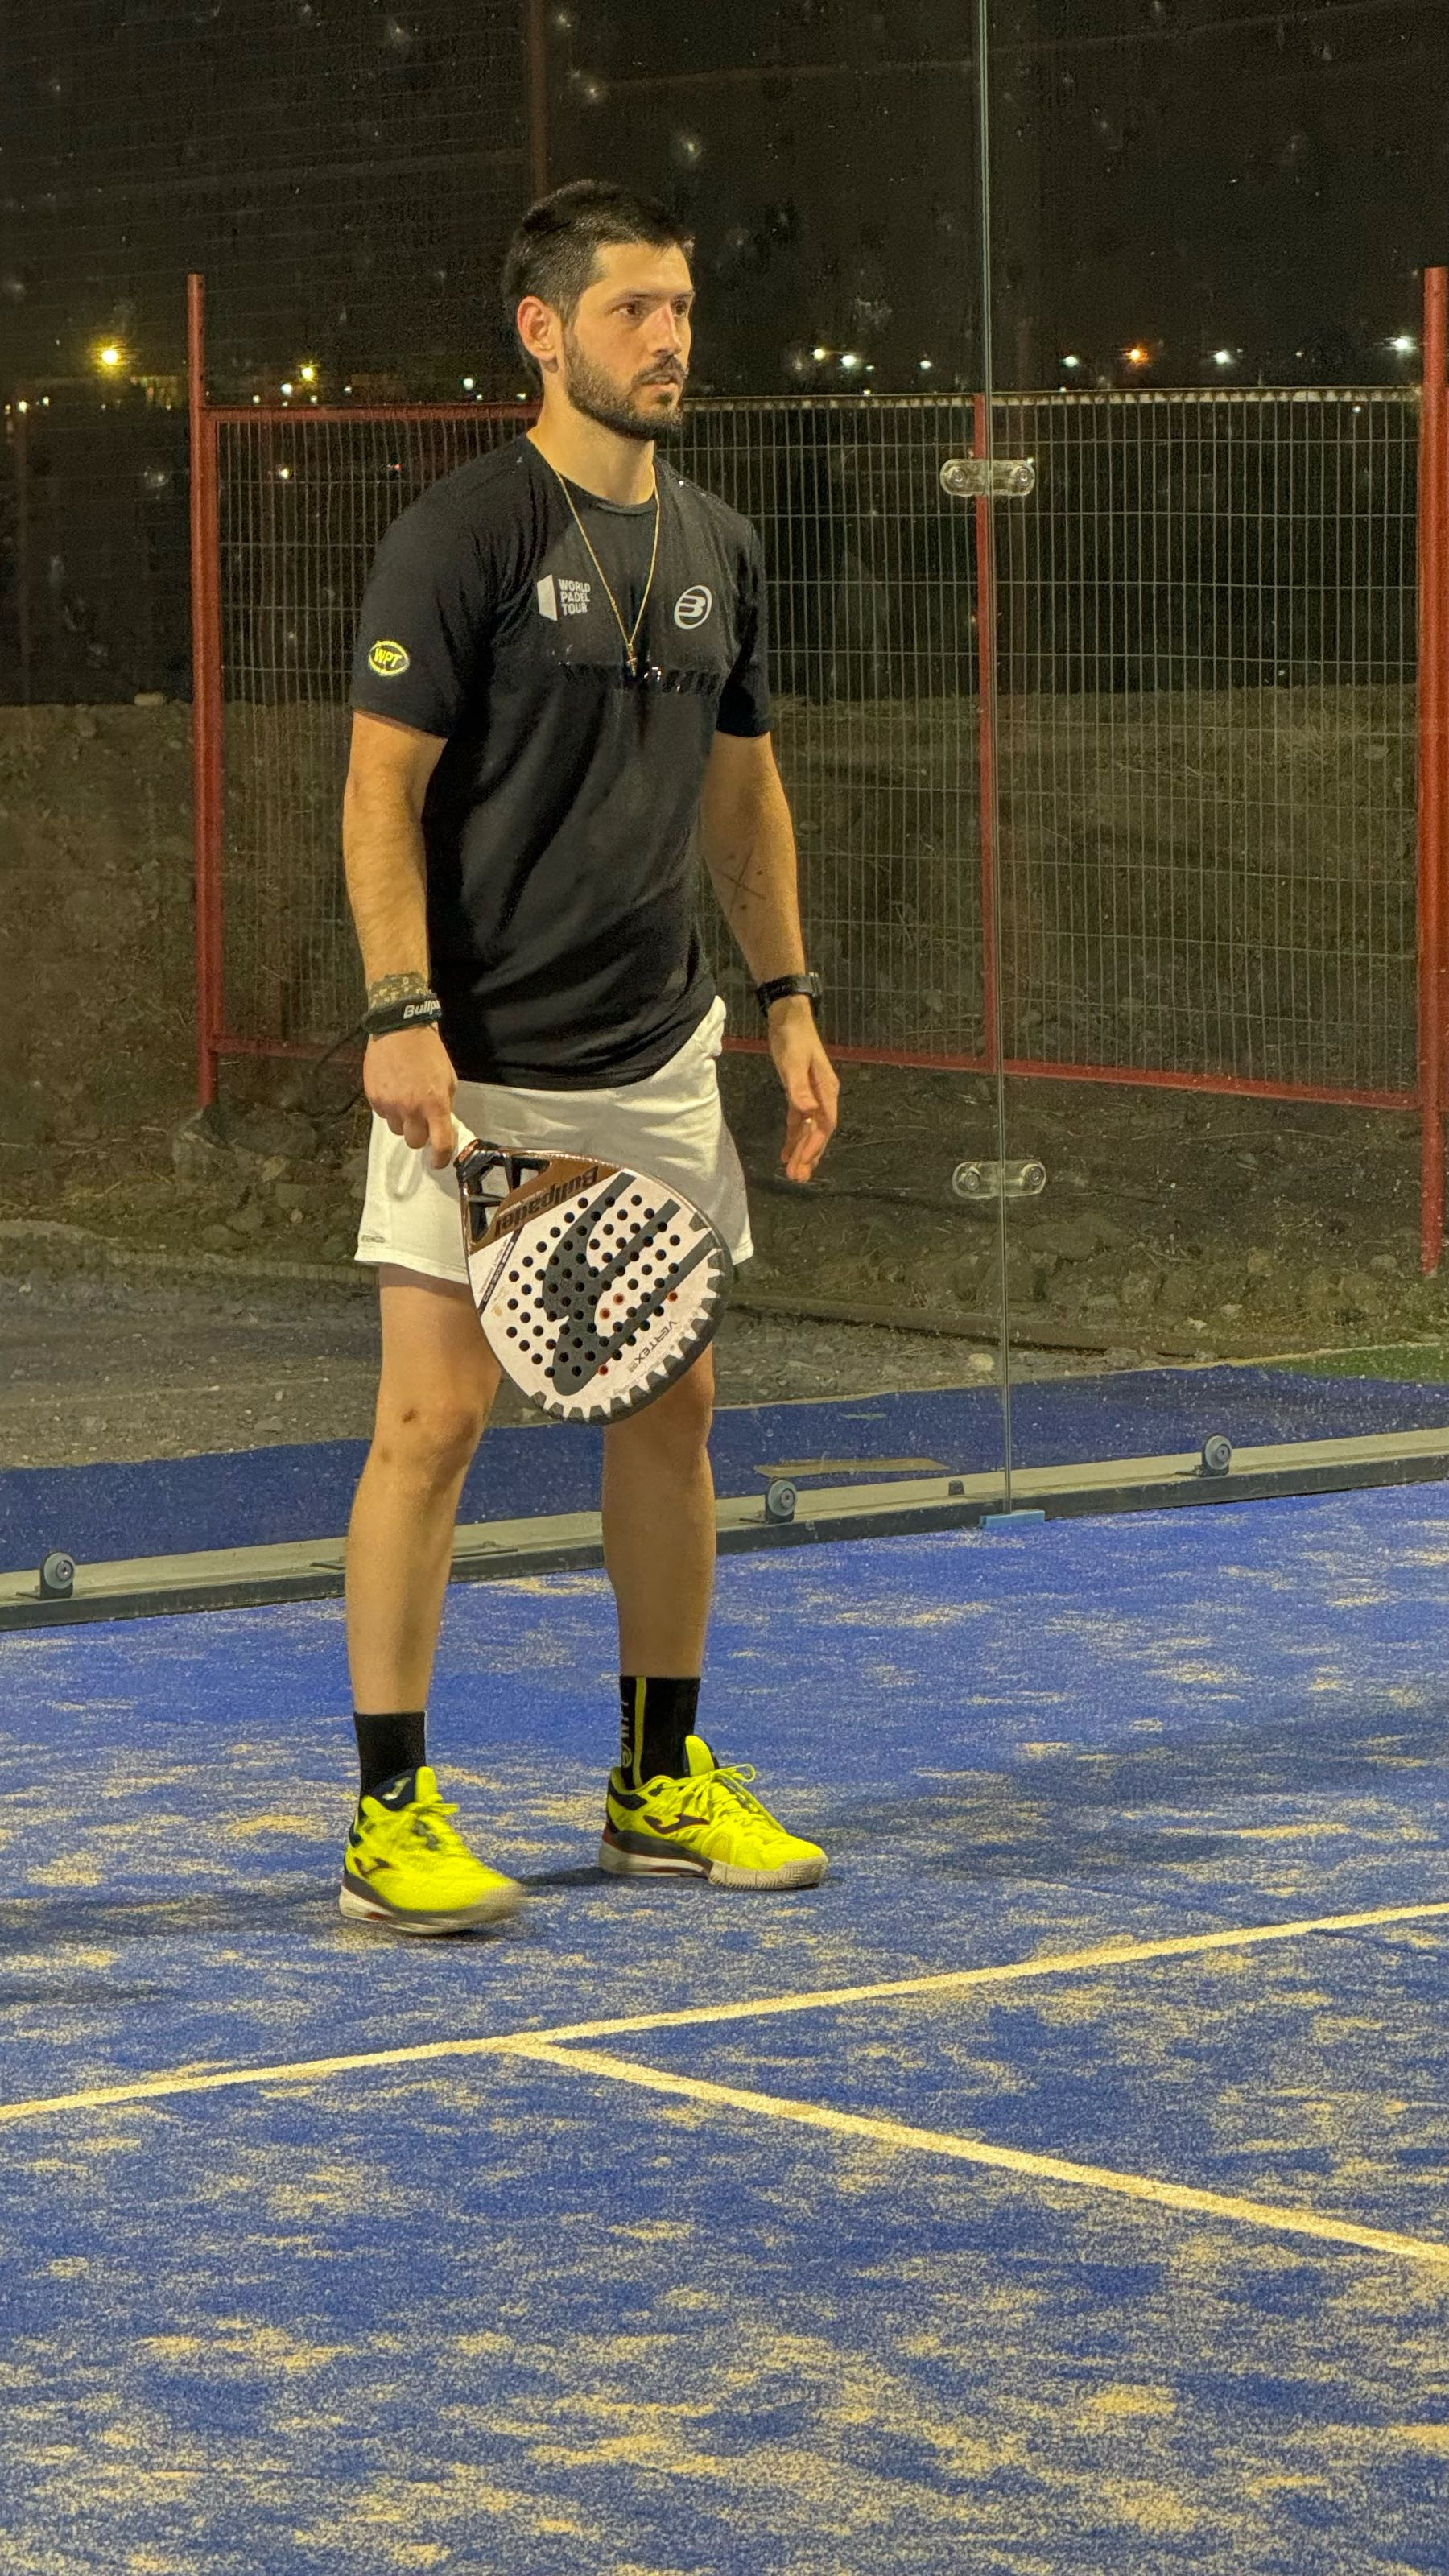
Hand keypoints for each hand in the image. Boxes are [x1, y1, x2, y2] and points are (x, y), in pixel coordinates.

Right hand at [364, 1024, 458, 1168]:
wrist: (399, 1029)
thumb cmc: (428, 1052)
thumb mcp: (448, 1079)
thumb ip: (444, 1105)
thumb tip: (440, 1125)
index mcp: (435, 1104)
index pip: (440, 1143)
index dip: (441, 1158)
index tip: (439, 1161)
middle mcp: (411, 1109)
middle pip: (414, 1142)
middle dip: (419, 1134)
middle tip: (421, 1120)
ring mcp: (390, 1104)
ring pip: (396, 1129)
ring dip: (402, 1121)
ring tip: (405, 1099)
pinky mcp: (373, 1098)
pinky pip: (382, 1115)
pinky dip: (389, 1108)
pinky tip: (393, 1090)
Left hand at [768, 998, 838, 1182]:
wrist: (789, 1018)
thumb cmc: (794, 1038)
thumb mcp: (794, 1062)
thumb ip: (799, 1087)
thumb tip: (808, 1111)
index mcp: (826, 1091)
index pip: (824, 1125)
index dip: (814, 1145)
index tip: (803, 1163)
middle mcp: (822, 1097)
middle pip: (818, 1132)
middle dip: (808, 1155)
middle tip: (797, 1177)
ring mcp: (812, 1096)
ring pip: (808, 1130)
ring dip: (801, 1150)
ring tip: (793, 1172)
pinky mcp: (799, 1093)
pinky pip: (798, 1121)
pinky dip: (793, 1136)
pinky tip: (786, 1152)